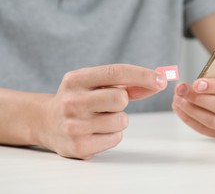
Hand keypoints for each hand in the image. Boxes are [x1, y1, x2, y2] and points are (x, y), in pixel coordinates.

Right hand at [36, 64, 166, 158]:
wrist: (46, 122)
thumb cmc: (81, 99)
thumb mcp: (96, 84)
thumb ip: (128, 83)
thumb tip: (159, 82)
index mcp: (76, 79)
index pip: (115, 72)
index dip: (142, 75)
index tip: (162, 80)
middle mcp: (72, 101)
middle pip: (120, 98)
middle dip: (123, 101)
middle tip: (110, 103)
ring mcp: (74, 125)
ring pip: (121, 121)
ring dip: (118, 119)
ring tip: (99, 118)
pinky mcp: (79, 146)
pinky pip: (116, 138)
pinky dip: (112, 134)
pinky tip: (96, 131)